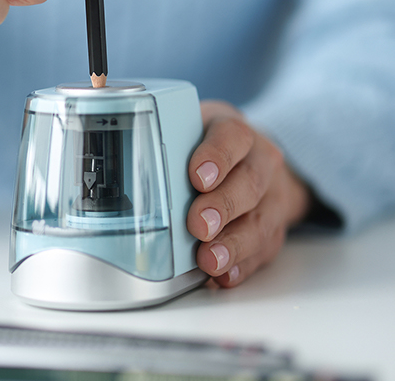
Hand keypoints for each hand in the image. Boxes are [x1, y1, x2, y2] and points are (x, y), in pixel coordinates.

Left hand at [186, 101, 311, 286]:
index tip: (197, 176)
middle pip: (248, 183)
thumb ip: (169, 144)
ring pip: (260, 221)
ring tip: (210, 259)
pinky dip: (242, 266)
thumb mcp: (191, 130)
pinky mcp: (273, 230)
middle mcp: (261, 163)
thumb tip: (131, 163)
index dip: (217, 157)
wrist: (256, 161)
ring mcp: (272, 198)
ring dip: (233, 244)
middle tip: (198, 224)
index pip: (232, 136)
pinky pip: (263, 251)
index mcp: (236, 133)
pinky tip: (224, 275)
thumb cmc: (209, 148)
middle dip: (222, 207)